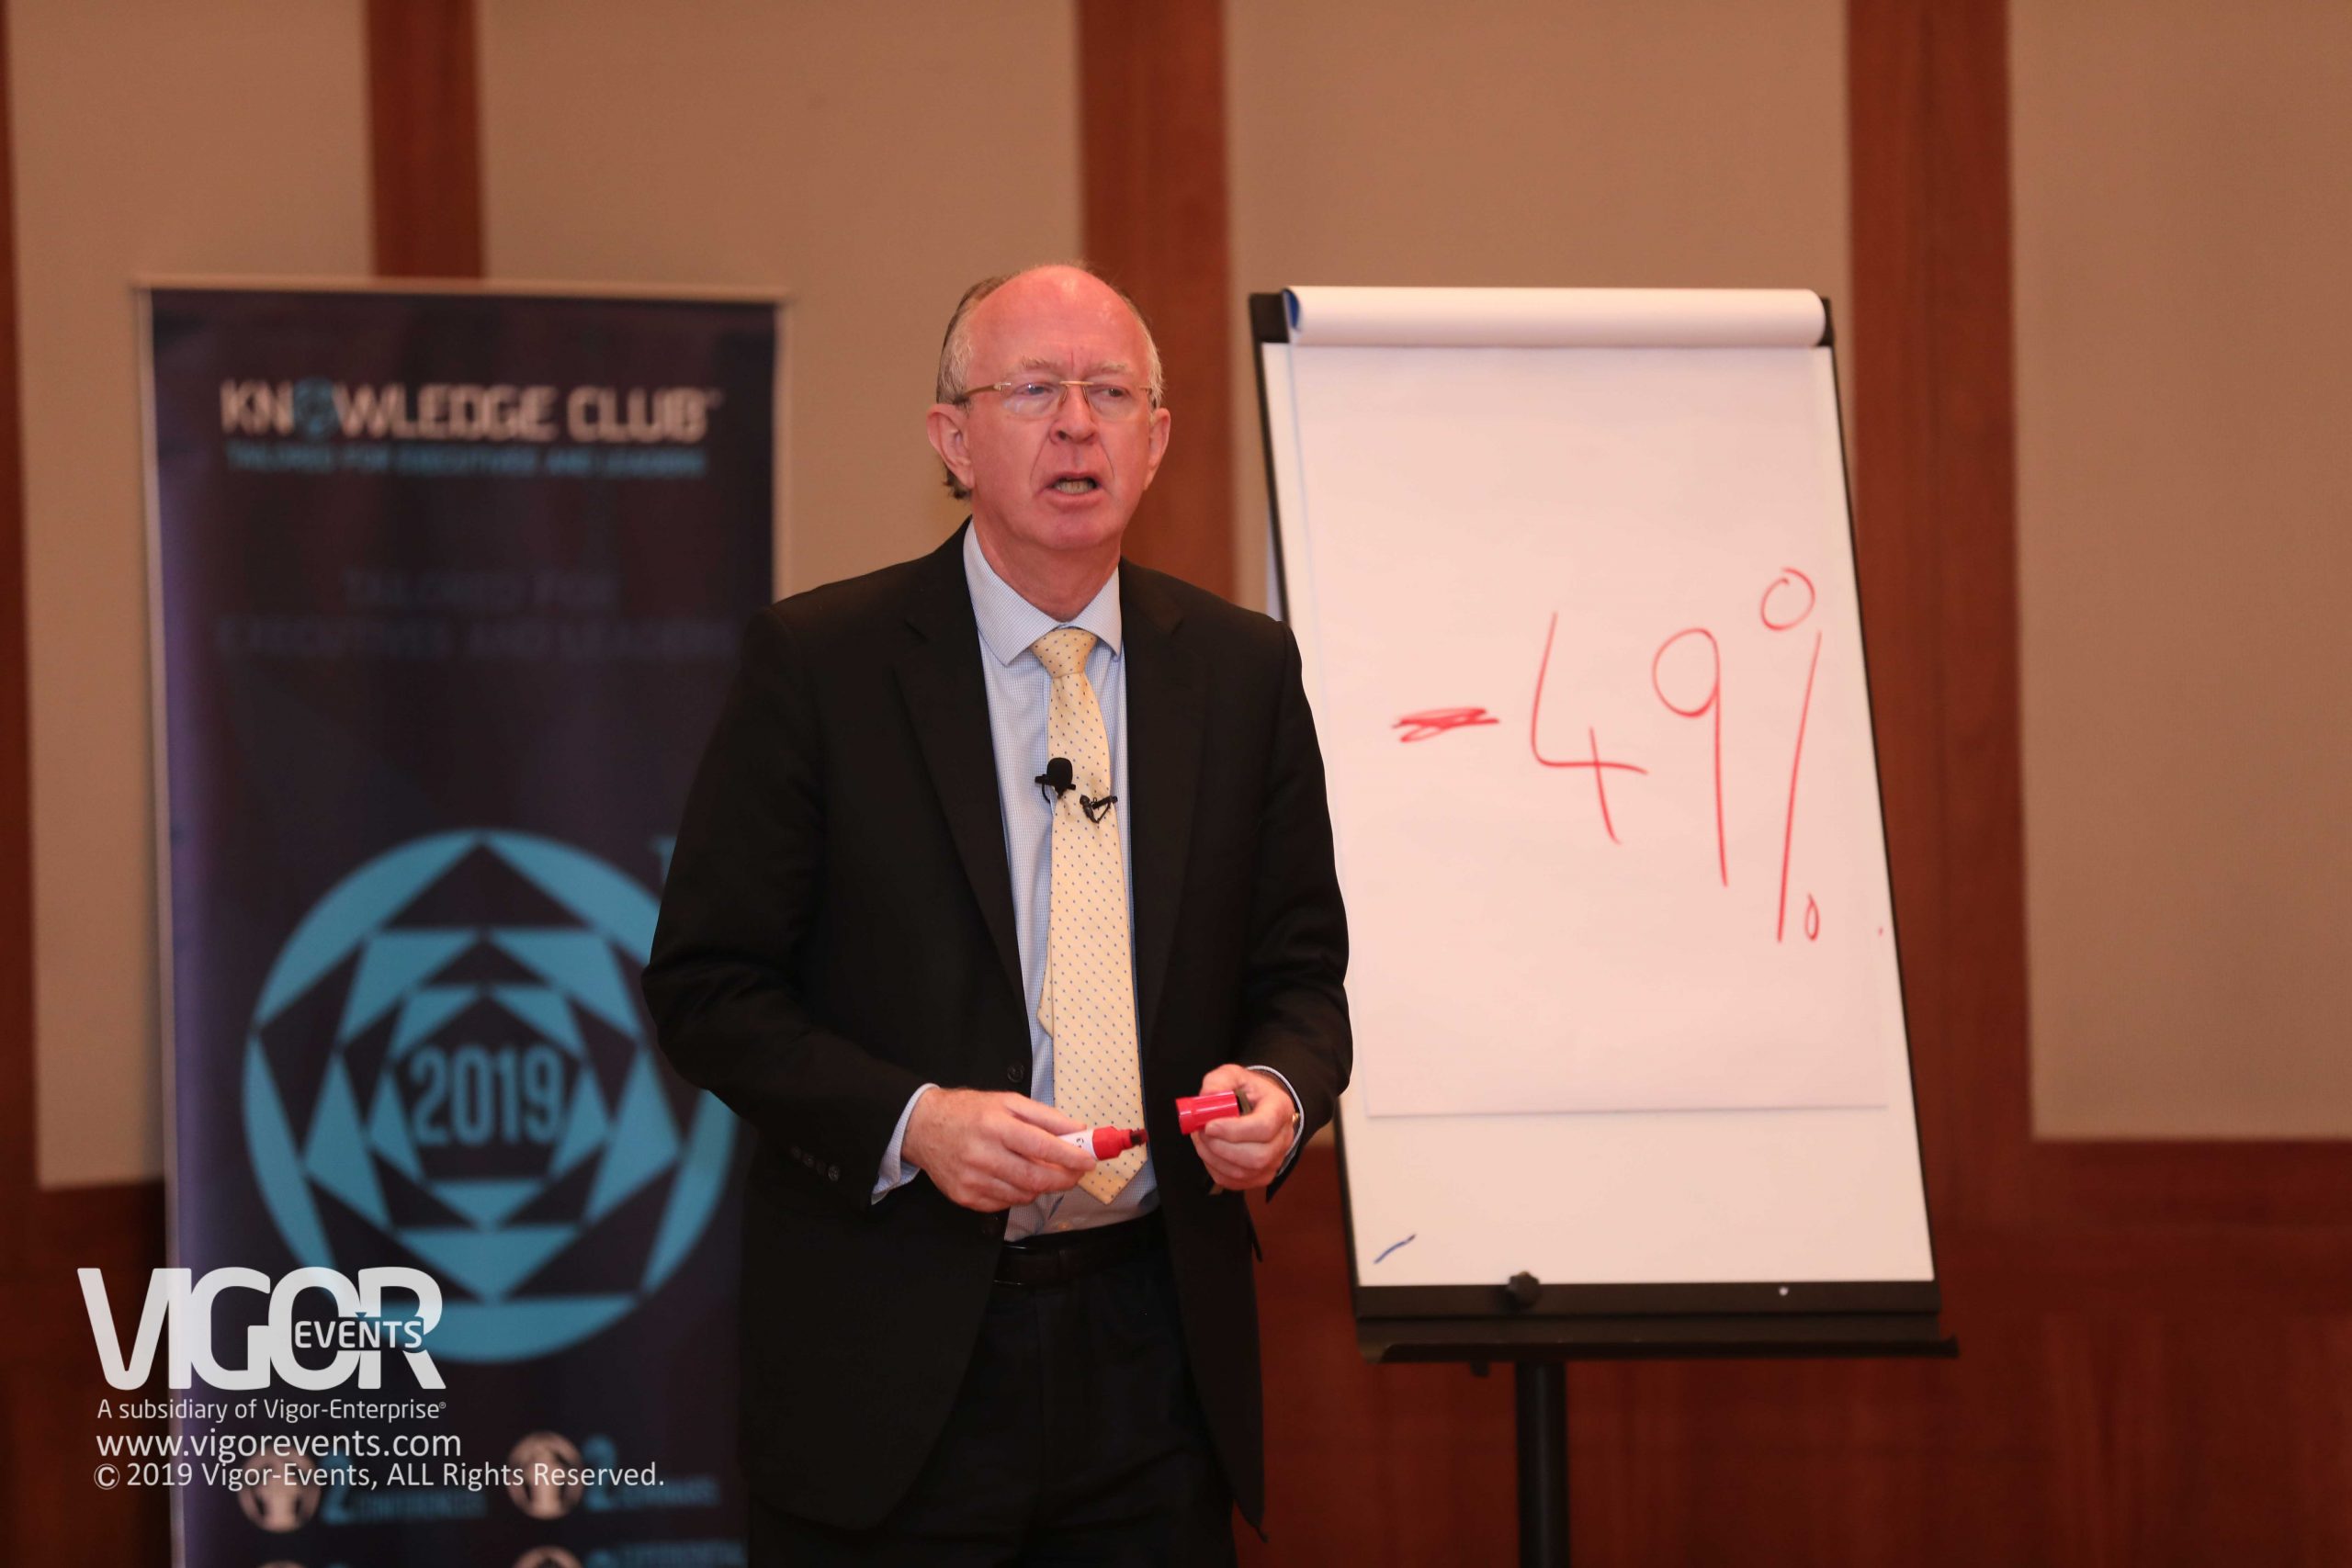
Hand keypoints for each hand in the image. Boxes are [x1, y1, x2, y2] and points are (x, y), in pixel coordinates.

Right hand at [902, 1089, 1095, 1212]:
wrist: (923, 1127)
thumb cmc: (969, 1112)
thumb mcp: (1008, 1101)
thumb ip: (1045, 1117)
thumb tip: (1078, 1130)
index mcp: (995, 1126)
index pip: (1042, 1147)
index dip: (1071, 1157)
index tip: (1089, 1161)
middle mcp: (982, 1155)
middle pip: (1035, 1178)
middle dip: (1064, 1179)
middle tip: (1077, 1173)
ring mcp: (972, 1180)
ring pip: (1023, 1194)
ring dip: (1042, 1187)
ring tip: (1044, 1171)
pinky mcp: (965, 1197)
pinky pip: (1004, 1204)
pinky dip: (1019, 1193)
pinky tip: (1015, 1178)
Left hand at [1191, 1064, 1296, 1192]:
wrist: (1257, 1105)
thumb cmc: (1245, 1091)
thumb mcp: (1232, 1075)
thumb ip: (1217, 1082)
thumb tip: (1206, 1097)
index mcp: (1280, 1109)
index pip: (1263, 1127)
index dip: (1233, 1131)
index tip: (1209, 1126)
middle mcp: (1283, 1138)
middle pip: (1257, 1156)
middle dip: (1221, 1148)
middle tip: (1201, 1133)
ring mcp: (1275, 1160)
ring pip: (1244, 1172)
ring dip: (1214, 1158)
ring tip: (1202, 1139)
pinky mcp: (1261, 1175)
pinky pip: (1235, 1182)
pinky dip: (1215, 1169)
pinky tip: (1210, 1151)